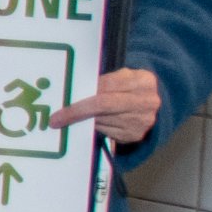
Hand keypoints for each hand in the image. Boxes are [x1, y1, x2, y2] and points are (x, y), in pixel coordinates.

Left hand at [50, 66, 164, 145]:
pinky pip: (105, 132)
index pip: (105, 84)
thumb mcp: (122, 77)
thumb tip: (71, 92)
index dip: (84, 92)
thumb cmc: (129, 87)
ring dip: (84, 120)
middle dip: (76, 112)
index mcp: (143, 80)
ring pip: (101, 120)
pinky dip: (94, 127)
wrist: (155, 104)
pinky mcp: (135, 134)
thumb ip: (102, 82)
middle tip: (56, 119)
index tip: (62, 102)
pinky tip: (92, 123)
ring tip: (75, 117)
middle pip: (102, 105)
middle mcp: (146, 101)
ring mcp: (142, 120)